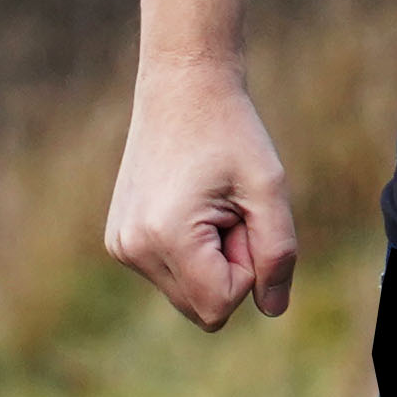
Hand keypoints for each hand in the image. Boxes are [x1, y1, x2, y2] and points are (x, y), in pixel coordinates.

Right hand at [104, 59, 297, 328]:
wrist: (182, 86)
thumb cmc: (231, 132)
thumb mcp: (269, 188)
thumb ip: (278, 253)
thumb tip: (273, 309)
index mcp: (165, 237)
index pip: (220, 305)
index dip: (248, 267)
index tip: (243, 215)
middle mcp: (131, 249)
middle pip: (201, 307)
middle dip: (228, 267)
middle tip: (229, 208)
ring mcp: (120, 245)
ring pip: (186, 294)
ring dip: (210, 259)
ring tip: (210, 202)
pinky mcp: (119, 239)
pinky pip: (169, 274)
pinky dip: (190, 250)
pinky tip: (188, 203)